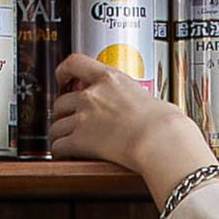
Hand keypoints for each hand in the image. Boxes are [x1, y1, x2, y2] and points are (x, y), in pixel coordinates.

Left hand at [49, 54, 211, 198]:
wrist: (159, 140)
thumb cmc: (163, 122)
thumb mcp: (149, 96)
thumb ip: (135, 97)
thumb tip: (145, 105)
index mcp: (109, 78)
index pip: (75, 63)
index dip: (63, 71)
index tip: (63, 77)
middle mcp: (91, 96)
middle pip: (61, 101)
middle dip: (62, 112)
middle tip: (68, 119)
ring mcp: (83, 118)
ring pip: (56, 126)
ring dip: (59, 134)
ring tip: (65, 141)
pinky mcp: (79, 141)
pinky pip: (58, 146)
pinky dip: (59, 151)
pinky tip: (65, 155)